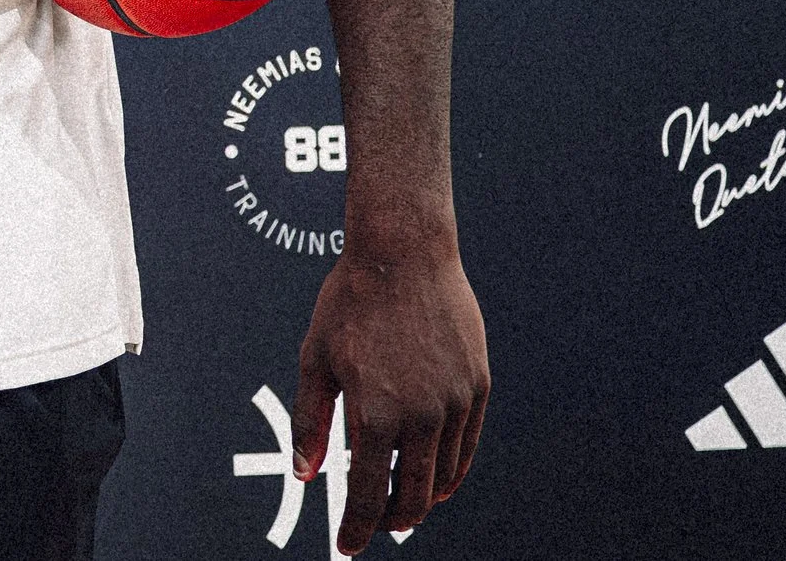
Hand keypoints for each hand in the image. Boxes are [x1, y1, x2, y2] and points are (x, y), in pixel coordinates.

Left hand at [291, 245, 487, 553]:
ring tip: (403, 506)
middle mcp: (422, 416)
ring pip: (444, 476)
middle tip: (376, 528)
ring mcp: (456, 403)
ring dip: (422, 498)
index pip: (368, 495)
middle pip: (412, 497)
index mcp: (375, 414)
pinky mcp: (479, 387)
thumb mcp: (314, 360)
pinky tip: (434, 477)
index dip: (357, 528)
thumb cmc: (349, 303)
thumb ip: (310, 423)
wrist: (403, 254)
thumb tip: (306, 474)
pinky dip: (451, 470)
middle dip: (391, 521)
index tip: (347, 547)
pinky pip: (468, 446)